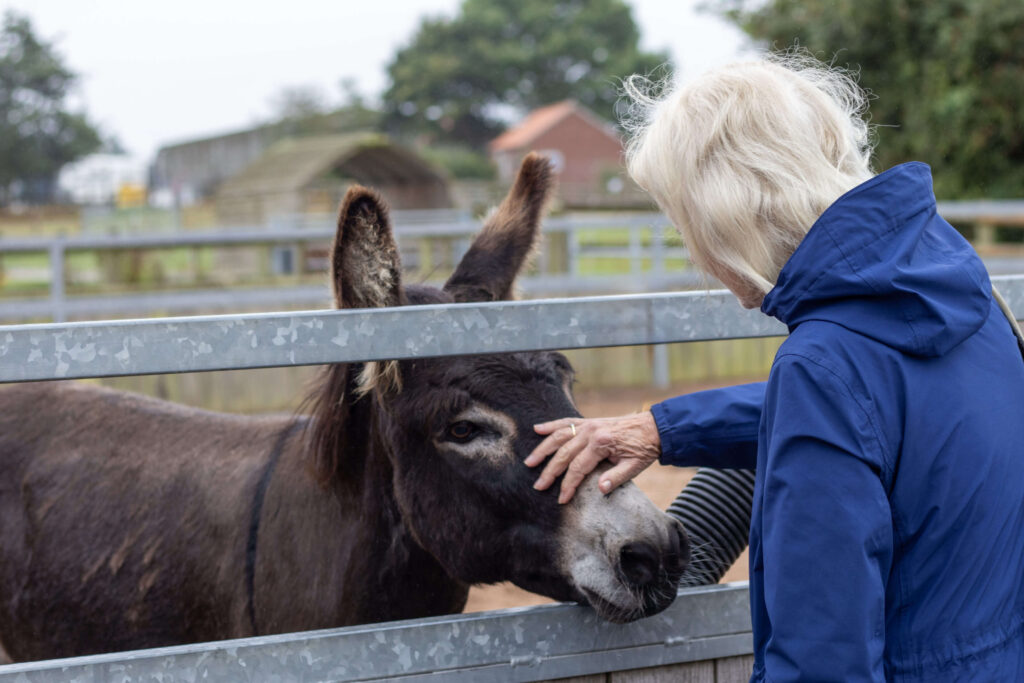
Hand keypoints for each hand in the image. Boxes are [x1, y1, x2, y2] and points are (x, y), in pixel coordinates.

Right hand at [524, 412, 661, 503]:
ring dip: (543, 449)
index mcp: (601, 443)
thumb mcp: (635, 467)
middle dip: (550, 472)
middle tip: (538, 485)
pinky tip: (537, 429)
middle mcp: (591, 432)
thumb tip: (600, 490)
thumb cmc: (644, 449)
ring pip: (559, 436)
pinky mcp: (588, 421)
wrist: (654, 427)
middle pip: (563, 453)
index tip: (561, 498)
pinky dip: (551, 425)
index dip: (568, 485)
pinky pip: (566, 422)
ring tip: (529, 462)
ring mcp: (588, 424)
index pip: (578, 468)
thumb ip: (616, 478)